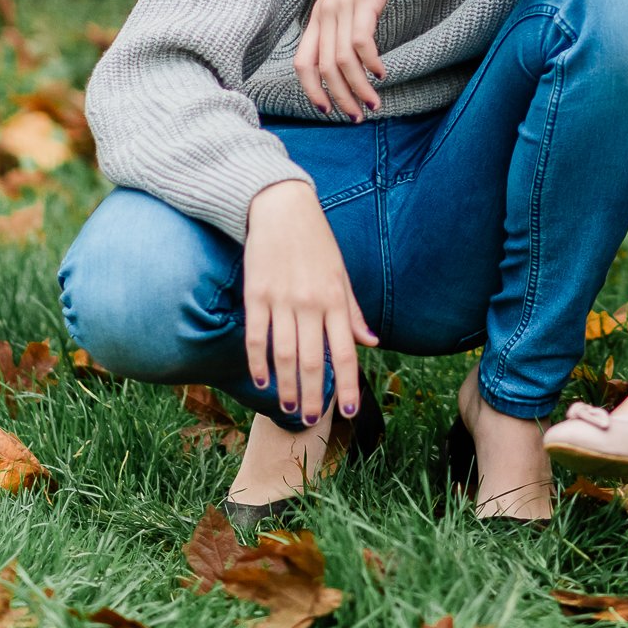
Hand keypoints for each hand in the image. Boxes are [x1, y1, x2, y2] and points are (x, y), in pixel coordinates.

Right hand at [244, 180, 377, 422]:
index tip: (348, 410)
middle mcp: (310, 303)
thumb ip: (353, 311)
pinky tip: (261, 381)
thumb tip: (371, 343)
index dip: (347, 384)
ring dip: (286, 386)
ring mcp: (281, 299)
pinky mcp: (256, 294)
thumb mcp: (341, 273)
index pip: (345, 352)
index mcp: (335, 299)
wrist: (281, 207)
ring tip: (288, 408)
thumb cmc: (316, 242)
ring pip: (284, 354)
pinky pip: (256, 336)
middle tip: (312, 420)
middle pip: (312, 360)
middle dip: (313, 394)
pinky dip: (258, 361)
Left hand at [294, 0, 427, 117]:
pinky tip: (381, 73)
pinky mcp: (365, 0)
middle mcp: (326, 13)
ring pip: (342, 61)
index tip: (329, 110)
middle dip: (339, 99)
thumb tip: (352, 53)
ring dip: (358, 88)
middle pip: (323, 69)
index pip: (302, 63)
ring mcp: (343, 6)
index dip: (312, 91)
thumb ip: (346, 20)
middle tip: (356, 117)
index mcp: (318, 15)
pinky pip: (361, 43)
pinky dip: (370, 64)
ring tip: (374, 103)